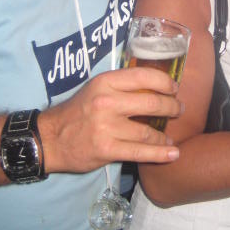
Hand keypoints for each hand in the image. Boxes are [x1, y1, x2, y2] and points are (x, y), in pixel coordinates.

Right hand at [40, 67, 183, 172]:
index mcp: (105, 82)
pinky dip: (160, 154)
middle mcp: (107, 102)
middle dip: (171, 107)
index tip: (174, 88)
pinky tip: (172, 154)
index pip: (143, 76)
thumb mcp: (96, 89)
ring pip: (147, 131)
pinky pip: (140, 152)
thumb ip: (121, 86)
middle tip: (179, 110)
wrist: (50, 138)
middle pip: (151, 103)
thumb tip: (154, 86)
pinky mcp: (107, 149)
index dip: (164, 82)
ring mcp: (107, 127)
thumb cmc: (77, 111)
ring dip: (163, 135)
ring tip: (170, 138)